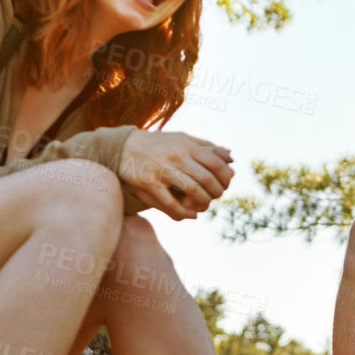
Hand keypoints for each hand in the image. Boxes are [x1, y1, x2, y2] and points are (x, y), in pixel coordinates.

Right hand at [118, 130, 233, 220]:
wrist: (123, 147)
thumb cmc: (158, 144)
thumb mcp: (182, 139)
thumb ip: (206, 147)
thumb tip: (231, 157)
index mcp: (186, 145)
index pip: (216, 163)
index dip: (225, 177)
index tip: (226, 184)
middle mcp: (176, 156)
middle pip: (207, 179)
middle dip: (216, 192)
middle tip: (216, 196)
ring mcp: (162, 170)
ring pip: (193, 191)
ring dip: (203, 202)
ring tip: (204, 205)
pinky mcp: (149, 183)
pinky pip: (171, 204)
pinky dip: (185, 213)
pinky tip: (191, 215)